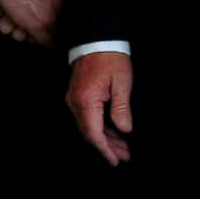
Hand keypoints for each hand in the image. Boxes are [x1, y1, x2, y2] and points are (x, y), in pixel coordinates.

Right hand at [66, 51, 133, 165]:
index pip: (94, 134)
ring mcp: (74, 99)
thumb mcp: (121, 82)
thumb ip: (121, 108)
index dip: (105, 150)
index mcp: (86, 101)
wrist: (96, 37)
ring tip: (123, 147)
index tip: (116, 161)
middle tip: (125, 156)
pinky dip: (100, 126)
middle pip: (90, 133)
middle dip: (107, 146)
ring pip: (88, 126)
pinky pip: (87, 117)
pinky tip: (113, 131)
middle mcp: (75, 103)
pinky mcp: (77, 95)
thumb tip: (124, 130)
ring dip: (105, 137)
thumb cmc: (110, 57)